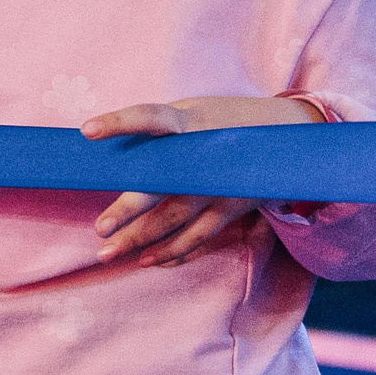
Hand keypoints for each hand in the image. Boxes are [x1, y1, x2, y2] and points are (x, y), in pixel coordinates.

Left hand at [80, 94, 326, 267]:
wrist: (287, 132)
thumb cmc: (224, 120)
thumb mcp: (194, 113)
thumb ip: (160, 132)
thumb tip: (116, 154)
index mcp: (188, 122)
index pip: (149, 118)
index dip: (119, 123)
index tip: (88, 131)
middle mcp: (204, 156)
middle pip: (162, 186)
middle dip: (129, 211)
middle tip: (100, 230)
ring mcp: (219, 187)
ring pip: (177, 221)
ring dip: (143, 240)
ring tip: (110, 253)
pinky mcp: (232, 208)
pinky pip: (200, 237)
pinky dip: (175, 251)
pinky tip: (150, 261)